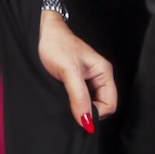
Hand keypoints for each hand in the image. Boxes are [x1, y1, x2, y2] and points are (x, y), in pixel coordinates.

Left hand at [39, 11, 116, 134]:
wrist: (44, 33)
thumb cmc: (57, 45)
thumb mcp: (69, 72)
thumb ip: (79, 96)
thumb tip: (87, 120)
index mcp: (104, 73)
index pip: (110, 104)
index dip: (96, 114)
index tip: (80, 116)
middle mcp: (99, 77)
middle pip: (102, 106)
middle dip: (89, 112)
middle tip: (72, 109)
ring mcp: (89, 80)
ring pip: (91, 103)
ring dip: (81, 108)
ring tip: (67, 102)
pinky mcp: (78, 81)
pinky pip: (81, 99)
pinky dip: (75, 103)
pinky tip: (65, 100)